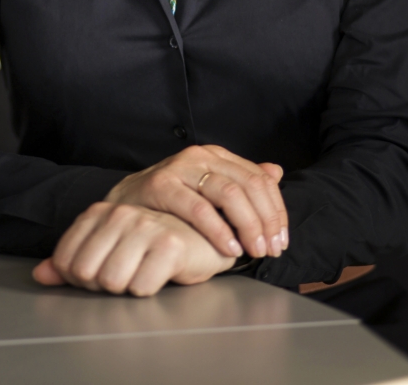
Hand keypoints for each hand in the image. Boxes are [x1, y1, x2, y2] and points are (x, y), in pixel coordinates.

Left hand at [33, 201, 234, 295]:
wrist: (201, 238)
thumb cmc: (152, 244)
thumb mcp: (109, 247)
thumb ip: (72, 260)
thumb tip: (40, 275)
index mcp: (101, 212)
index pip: (66, 259)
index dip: (79, 278)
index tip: (99, 274)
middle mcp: (121, 214)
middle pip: (86, 273)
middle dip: (101, 286)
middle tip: (123, 276)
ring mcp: (145, 227)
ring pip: (112, 281)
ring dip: (125, 288)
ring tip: (140, 275)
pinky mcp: (170, 245)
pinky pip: (141, 287)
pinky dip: (147, 289)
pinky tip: (158, 275)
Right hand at [104, 145, 287, 259]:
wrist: (125, 203)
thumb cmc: (172, 201)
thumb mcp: (209, 188)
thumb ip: (241, 181)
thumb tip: (276, 171)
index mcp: (216, 155)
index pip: (259, 178)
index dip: (276, 210)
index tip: (281, 240)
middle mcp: (201, 156)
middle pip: (248, 185)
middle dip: (266, 221)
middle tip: (271, 250)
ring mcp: (181, 168)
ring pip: (228, 193)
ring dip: (247, 226)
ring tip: (253, 251)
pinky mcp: (162, 184)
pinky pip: (197, 208)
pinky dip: (218, 230)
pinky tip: (229, 248)